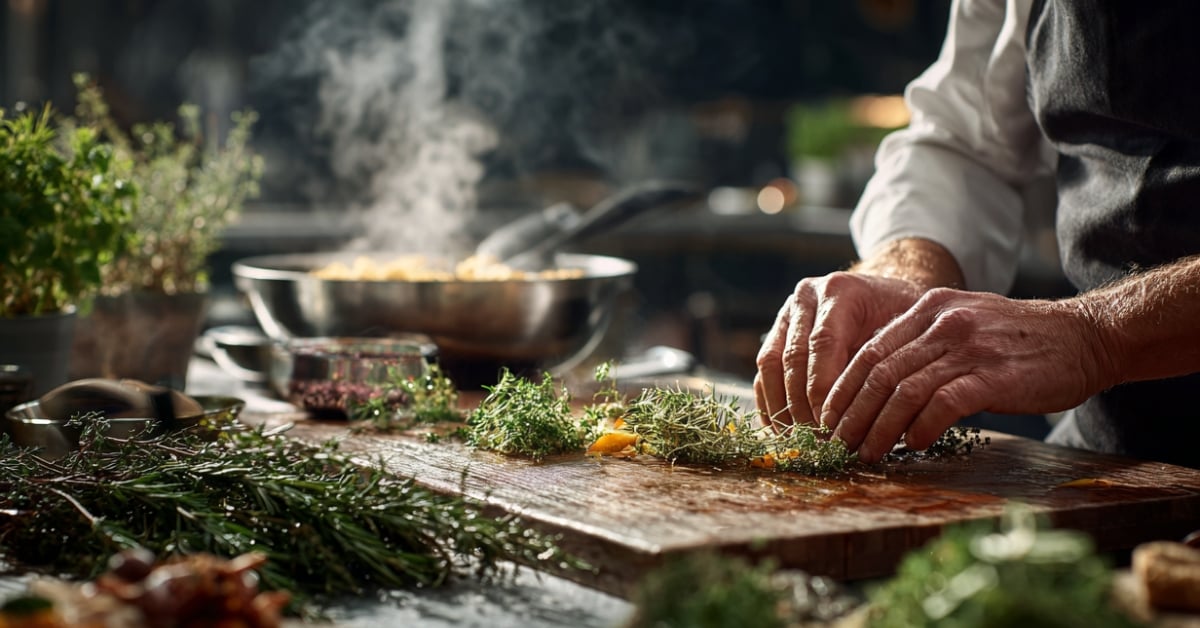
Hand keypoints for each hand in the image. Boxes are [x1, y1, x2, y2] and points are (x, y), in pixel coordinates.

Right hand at [754, 272, 924, 428]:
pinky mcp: (776, 331)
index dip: (822, 387)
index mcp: (840, 291)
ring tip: (797, 439)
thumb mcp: (906, 330)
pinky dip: (770, 400)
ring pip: (770, 363)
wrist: (886, 293)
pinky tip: (782, 429)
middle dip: (801, 404)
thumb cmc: (903, 316)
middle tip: (816, 439)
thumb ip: (882, 363)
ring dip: (781, 405)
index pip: (823, 342)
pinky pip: (764, 369)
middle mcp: (806, 297)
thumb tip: (866, 414)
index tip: (830, 424)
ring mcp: (787, 312)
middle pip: (792, 356)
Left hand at [820, 288, 1109, 461]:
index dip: (843, 389)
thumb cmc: (1019, 341)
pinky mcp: (994, 375)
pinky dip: (921, 427)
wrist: (1084, 336)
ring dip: (878, 427)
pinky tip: (912, 444)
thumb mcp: (962, 326)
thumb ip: (922, 348)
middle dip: (851, 413)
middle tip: (838, 443)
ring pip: (904, 390)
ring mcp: (968, 347)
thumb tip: (878, 392)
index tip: (828, 419)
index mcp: (928, 309)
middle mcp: (943, 323)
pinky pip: (943, 403)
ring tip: (867, 452)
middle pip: (878, 372)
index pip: (869, 351)